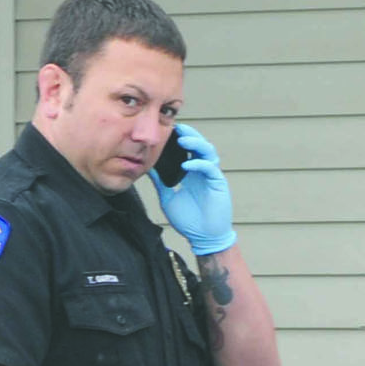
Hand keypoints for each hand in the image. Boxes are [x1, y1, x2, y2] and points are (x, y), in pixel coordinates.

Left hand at [154, 123, 235, 255]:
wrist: (203, 237)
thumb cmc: (188, 219)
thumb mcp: (168, 197)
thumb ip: (160, 182)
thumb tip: (146, 167)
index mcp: (191, 171)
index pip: (187, 149)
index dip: (180, 138)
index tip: (166, 130)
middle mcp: (202, 170)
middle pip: (199, 145)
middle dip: (189, 134)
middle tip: (176, 128)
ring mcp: (211, 175)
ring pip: (208, 152)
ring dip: (196, 144)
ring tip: (182, 140)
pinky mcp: (218, 183)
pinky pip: (210, 169)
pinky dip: (198, 164)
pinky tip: (186, 165)